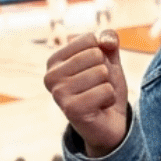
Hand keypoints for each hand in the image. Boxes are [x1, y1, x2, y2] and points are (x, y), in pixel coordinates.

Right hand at [44, 31, 128, 156]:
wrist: (109, 122)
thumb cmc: (104, 86)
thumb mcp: (109, 58)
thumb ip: (108, 39)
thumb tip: (107, 42)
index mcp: (54, 60)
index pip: (89, 39)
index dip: (102, 53)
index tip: (94, 71)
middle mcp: (50, 76)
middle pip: (95, 54)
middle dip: (106, 71)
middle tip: (97, 87)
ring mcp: (58, 94)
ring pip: (101, 72)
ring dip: (108, 85)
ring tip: (98, 97)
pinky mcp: (71, 110)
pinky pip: (106, 90)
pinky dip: (109, 98)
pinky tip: (100, 107)